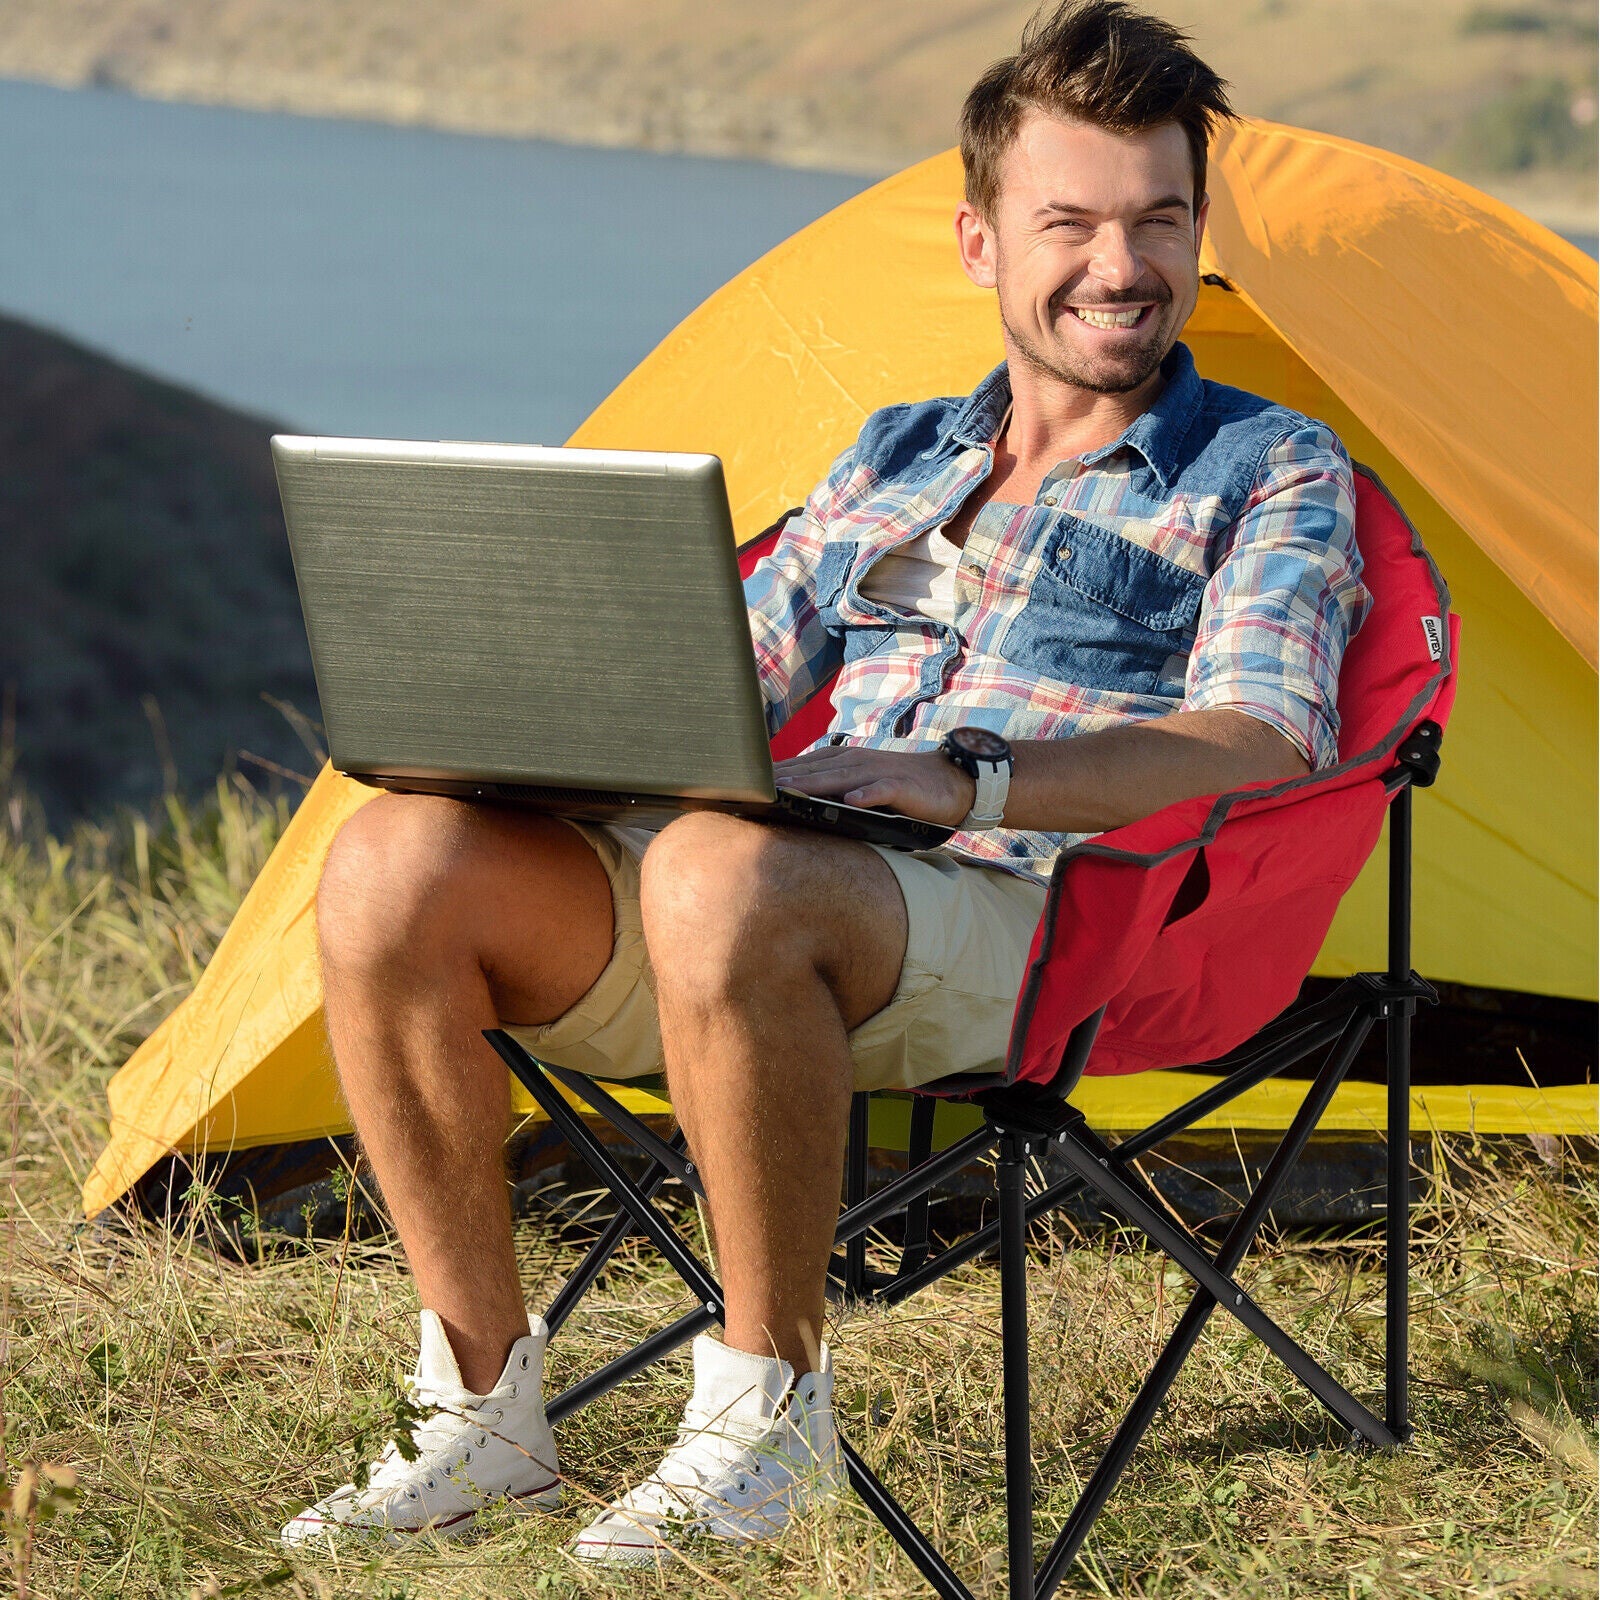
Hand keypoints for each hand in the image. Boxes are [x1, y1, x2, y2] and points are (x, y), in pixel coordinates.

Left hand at [774, 745, 975, 828]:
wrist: (947, 780)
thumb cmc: (897, 784)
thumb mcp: (859, 782)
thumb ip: (831, 786)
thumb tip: (792, 799)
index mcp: (843, 760)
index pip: (802, 765)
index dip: (776, 774)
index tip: (746, 784)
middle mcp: (856, 761)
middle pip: (815, 769)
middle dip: (784, 778)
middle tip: (754, 788)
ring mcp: (878, 772)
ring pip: (842, 777)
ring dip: (815, 783)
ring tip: (790, 791)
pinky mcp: (901, 786)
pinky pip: (883, 790)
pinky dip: (869, 794)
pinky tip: (855, 801)